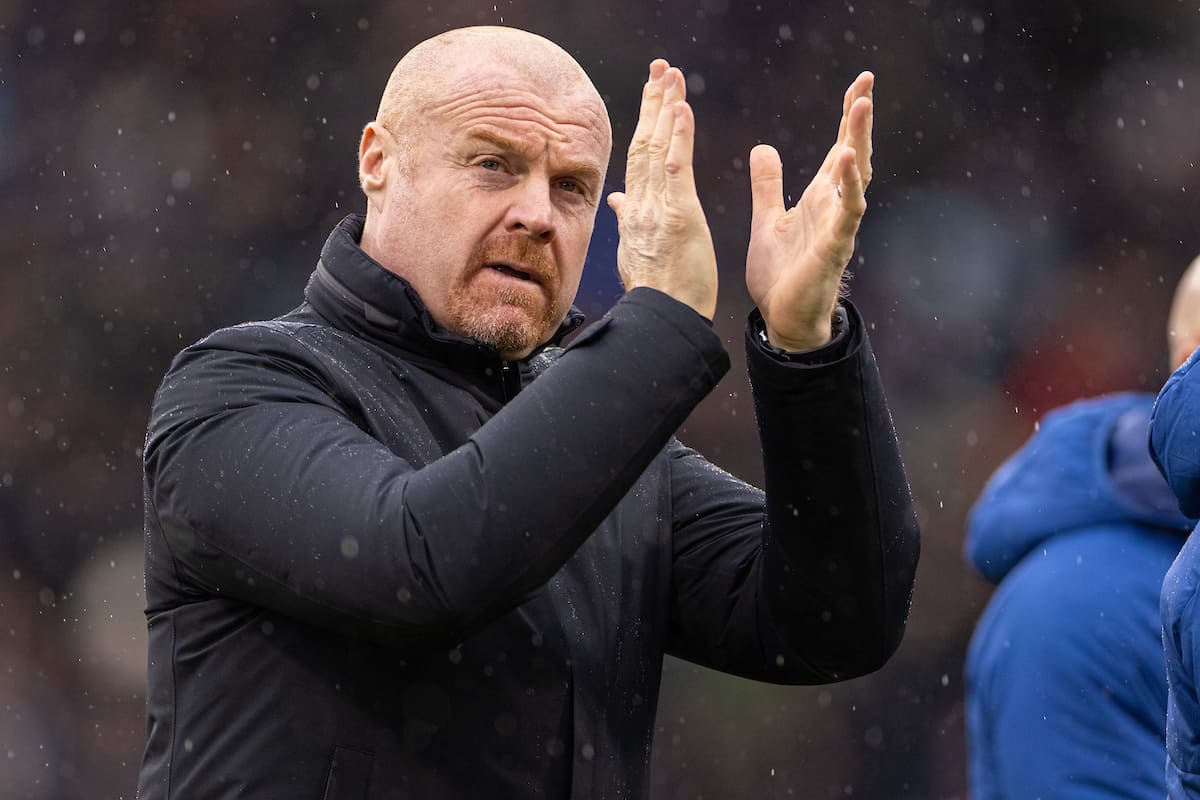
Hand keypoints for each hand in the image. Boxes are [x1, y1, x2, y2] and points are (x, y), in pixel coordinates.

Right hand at [608, 60, 717, 319]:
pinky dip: (679, 136)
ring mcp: (657, 210)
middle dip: (652, 103)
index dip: (644, 124)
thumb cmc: (658, 294)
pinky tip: (681, 108)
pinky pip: (677, 168)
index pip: (638, 159)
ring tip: (671, 75)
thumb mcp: (634, 254)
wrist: (664, 320)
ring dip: (666, 108)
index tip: (651, 95)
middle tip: (660, 68)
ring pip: (658, 149)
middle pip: (644, 144)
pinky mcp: (679, 216)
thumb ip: (626, 222)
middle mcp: (640, 206)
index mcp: (633, 214)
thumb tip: (616, 200)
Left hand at [746, 71, 873, 349]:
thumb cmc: (780, 275)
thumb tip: (762, 148)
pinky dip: (849, 186)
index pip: (838, 149)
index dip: (847, 118)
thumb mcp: (767, 219)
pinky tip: (847, 160)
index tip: (859, 85)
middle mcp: (834, 207)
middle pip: (854, 153)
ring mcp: (838, 226)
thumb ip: (767, 185)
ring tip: (862, 107)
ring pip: (857, 177)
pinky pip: (847, 212)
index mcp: (819, 198)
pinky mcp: (834, 248)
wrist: (782, 319)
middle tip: (867, 82)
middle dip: (859, 119)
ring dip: (859, 142)